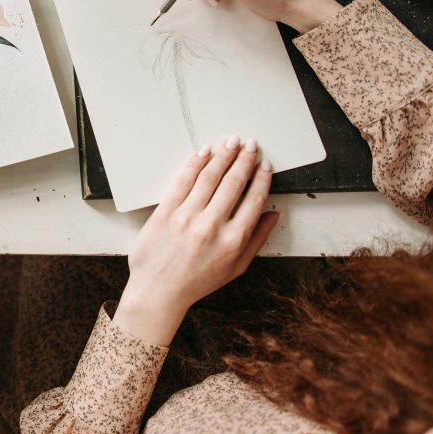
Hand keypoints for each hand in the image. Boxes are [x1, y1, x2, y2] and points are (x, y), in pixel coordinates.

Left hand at [113, 136, 279, 345]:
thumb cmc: (197, 281)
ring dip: (222, 156)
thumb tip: (273, 214)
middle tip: (250, 145)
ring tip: (231, 142)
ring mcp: (186, 218)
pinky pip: (182, 182)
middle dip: (244, 160)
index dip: (261, 178)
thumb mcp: (235, 268)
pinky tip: (204, 153)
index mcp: (233, 241)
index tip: (265, 164)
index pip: (253, 199)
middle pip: (232, 183)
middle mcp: (211, 227)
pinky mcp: (165, 213)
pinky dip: (194, 164)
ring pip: (208, 178)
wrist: (158, 291)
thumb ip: (257, 239)